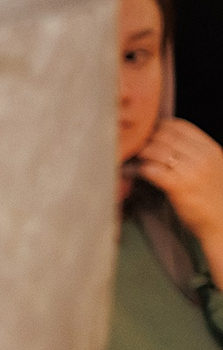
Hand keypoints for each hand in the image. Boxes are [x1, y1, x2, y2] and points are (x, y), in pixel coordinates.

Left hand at [137, 118, 222, 252]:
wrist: (222, 223)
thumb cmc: (213, 197)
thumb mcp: (212, 167)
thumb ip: (194, 152)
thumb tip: (162, 139)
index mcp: (211, 149)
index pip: (180, 125)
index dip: (160, 127)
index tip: (149, 133)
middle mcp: (202, 157)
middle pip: (164, 136)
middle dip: (146, 140)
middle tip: (135, 147)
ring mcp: (191, 171)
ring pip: (154, 151)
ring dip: (140, 154)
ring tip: (135, 160)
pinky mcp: (178, 186)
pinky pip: (150, 169)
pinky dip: (140, 169)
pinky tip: (137, 173)